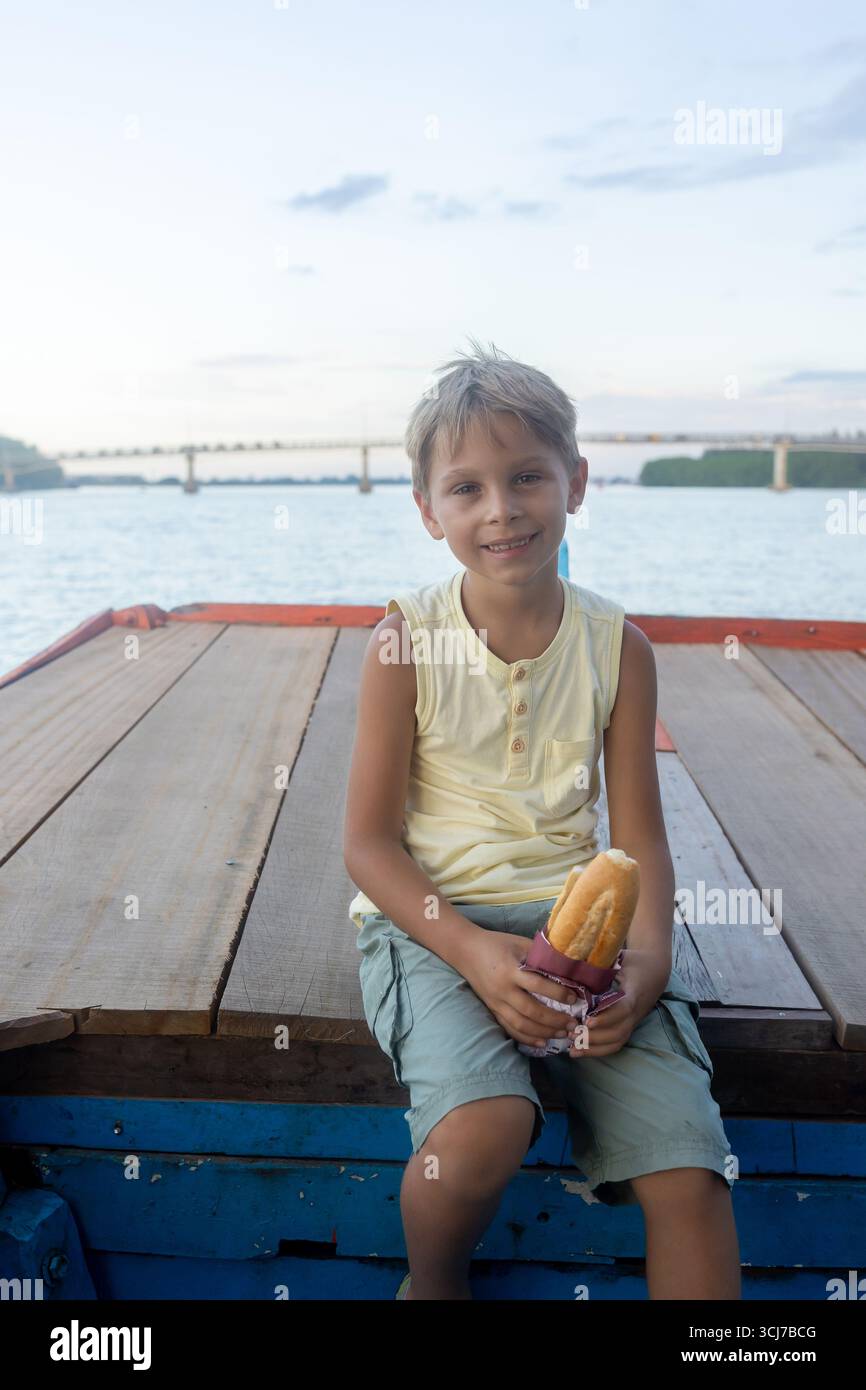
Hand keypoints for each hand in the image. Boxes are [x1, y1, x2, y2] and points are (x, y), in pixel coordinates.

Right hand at [459, 930, 579, 1048]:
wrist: (466, 951)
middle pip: (531, 1011)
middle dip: (554, 1020)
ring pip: (521, 1024)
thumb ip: (539, 955)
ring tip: (562, 1034)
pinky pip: (510, 1029)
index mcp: (510, 970)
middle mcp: (503, 990)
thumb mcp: (519, 943)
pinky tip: (542, 1043)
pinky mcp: (492, 1010)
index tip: (574, 998)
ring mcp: (496, 1003)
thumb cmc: (497, 943)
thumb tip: (565, 968)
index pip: (537, 985)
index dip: (557, 993)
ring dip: (543, 1032)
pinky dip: (526, 1038)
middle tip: (572, 1024)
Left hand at [567, 949, 669, 1058]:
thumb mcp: (624, 957)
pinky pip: (615, 1044)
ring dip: (594, 1048)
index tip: (588, 1020)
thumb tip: (579, 961)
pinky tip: (579, 1051)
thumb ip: (606, 962)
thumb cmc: (637, 962)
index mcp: (633, 993)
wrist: (656, 973)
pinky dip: (598, 1050)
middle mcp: (635, 1012)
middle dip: (594, 1037)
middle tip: (571, 1034)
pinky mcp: (628, 1027)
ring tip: (572, 1048)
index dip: (606, 1018)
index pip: (623, 1010)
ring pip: (616, 1041)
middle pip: (618, 1032)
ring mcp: (632, 1022)